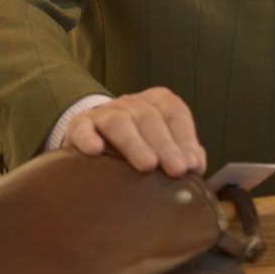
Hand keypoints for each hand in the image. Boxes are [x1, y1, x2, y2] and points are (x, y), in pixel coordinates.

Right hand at [62, 87, 206, 175]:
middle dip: (166, 145)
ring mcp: (103, 113)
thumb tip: (196, 165)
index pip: (175, 113)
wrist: (93, 137)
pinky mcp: (78, 126)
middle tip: (177, 170)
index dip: (186, 138)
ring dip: (135, 143)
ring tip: (148, 165)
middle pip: (150, 118)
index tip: (192, 165)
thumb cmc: (137, 145)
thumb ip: (181, 153)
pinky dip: (88, 138)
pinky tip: (95, 151)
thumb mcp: (161, 145)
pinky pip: (82, 128)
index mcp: (156, 103)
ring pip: (119, 122)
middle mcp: (131, 103)